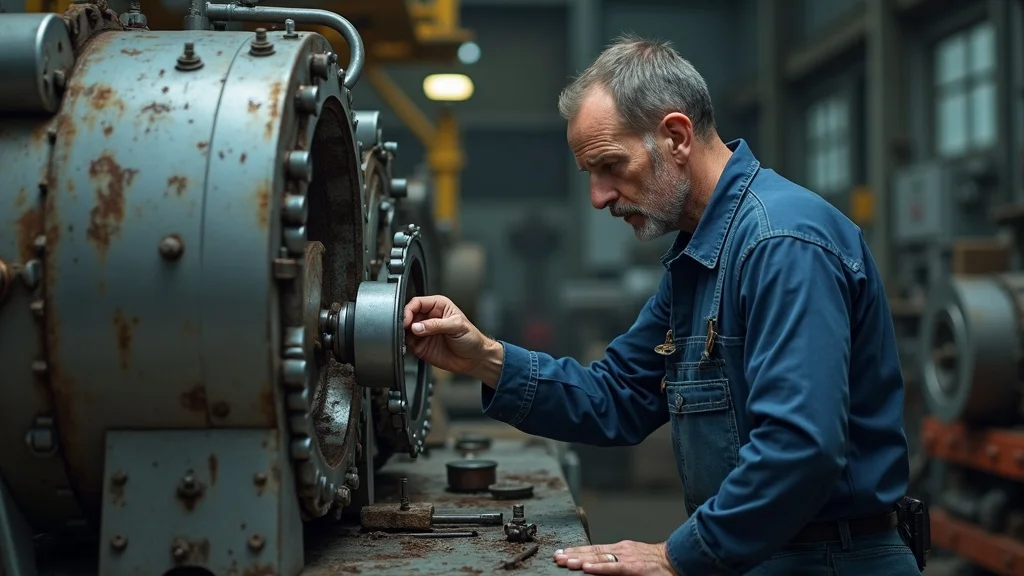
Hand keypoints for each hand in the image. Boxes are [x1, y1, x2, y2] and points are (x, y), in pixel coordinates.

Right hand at [403, 295, 502, 383]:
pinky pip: (408, 344)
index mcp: (438, 306)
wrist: (475, 359)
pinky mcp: (421, 346)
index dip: (409, 310)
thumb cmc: (472, 338)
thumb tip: (418, 326)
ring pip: (405, 330)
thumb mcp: (457, 326)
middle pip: (408, 315)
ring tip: (412, 339)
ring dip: (404, 334)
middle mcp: (429, 318)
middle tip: (407, 330)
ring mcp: (424, 332)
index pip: (417, 303)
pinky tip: (413, 345)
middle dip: (405, 322)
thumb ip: (436, 325)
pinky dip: (406, 345)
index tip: (408, 320)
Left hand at [553, 541, 678, 574]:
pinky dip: (599, 567)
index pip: (594, 550)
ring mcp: (626, 557)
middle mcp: (620, 550)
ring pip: (598, 557)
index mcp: (620, 549)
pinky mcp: (633, 567)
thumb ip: (617, 564)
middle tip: (556, 557)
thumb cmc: (657, 564)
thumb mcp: (634, 561)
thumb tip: (598, 567)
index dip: (577, 551)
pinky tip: (586, 568)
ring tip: (565, 562)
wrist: (678, 561)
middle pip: (592, 552)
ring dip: (579, 560)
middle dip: (573, 555)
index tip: (562, 553)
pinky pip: (613, 568)